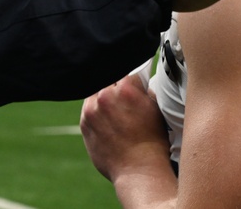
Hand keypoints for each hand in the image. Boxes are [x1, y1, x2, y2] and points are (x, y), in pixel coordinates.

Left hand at [81, 76, 177, 206]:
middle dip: (116, 86)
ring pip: (96, 92)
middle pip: (109, 80)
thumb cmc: (152, 142)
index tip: (132, 82)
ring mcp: (92, 110)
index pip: (127, 70)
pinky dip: (96, 110)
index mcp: (125, 89)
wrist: (139, 170)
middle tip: (123, 97)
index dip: (131, 78)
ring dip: (104, 97)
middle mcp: (105, 96)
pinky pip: (88, 107)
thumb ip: (144, 90)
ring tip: (114, 108)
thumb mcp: (156, 109)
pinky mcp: (84, 123)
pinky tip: (106, 119)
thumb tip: (139, 82)